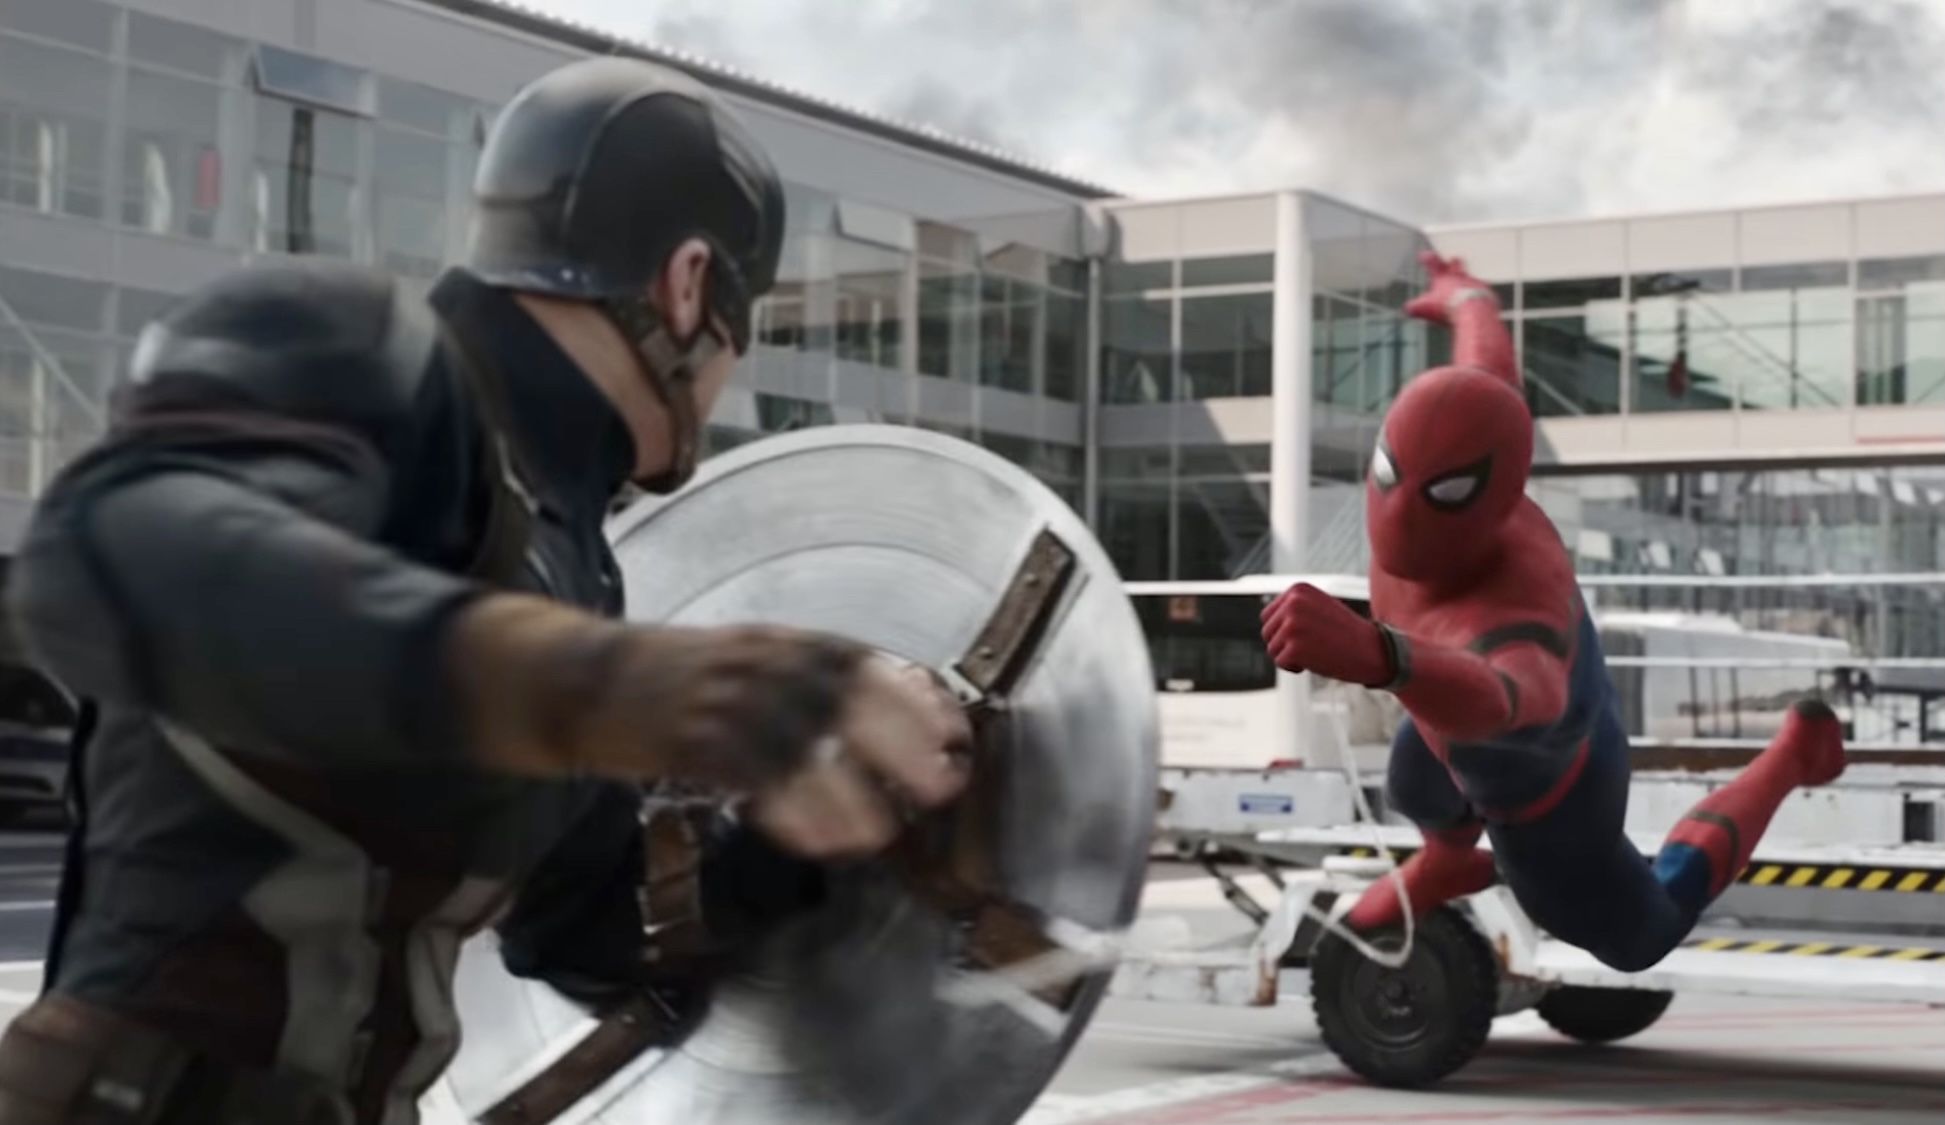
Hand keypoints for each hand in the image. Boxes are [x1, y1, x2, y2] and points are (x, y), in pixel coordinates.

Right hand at [453, 597, 967, 860]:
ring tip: (881, 831)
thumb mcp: (753, 658)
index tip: (953, 731)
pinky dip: (791, 809)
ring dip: (849, 791)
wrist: (590, 678)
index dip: (912, 696)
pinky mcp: (690, 740)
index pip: (861, 660)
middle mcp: (761, 664)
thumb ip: (812, 680)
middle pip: (842, 699)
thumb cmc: (684, 677)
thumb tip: (893, 710)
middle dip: (899, 742)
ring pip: (801, 745)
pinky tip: (820, 839)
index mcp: (782, 642)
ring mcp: (724, 700)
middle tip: (940, 784)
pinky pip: (751, 777)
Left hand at [1260, 582, 1392, 685]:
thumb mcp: (1319, 607)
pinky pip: (1280, 663)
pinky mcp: (1294, 647)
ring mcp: (1292, 625)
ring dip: (1289, 656)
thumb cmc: (1346, 633)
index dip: (1282, 631)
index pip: (1268, 615)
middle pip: (1267, 632)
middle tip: (1310, 647)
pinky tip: (1314, 662)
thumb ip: (1295, 607)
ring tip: (1314, 653)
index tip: (1305, 636)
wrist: (1372, 650)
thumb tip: (1265, 617)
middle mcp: (1292, 603)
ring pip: (1272, 648)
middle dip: (1284, 644)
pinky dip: (1294, 668)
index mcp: (1298, 590)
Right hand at [1402, 250, 1496, 325]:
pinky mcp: (1487, 294)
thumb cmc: (1449, 307)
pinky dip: (1478, 296)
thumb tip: (1408, 308)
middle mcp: (1459, 278)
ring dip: (1467, 282)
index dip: (1429, 259)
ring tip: (1465, 287)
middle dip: (1453, 263)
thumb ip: (1415, 307)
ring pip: (1470, 279)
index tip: (1425, 255)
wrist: (1472, 313)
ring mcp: (1474, 284)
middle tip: (1454, 260)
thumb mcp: (1424, 308)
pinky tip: (1476, 303)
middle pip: (1456, 266)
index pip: (1433, 264)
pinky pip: (1482, 292)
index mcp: (1443, 278)